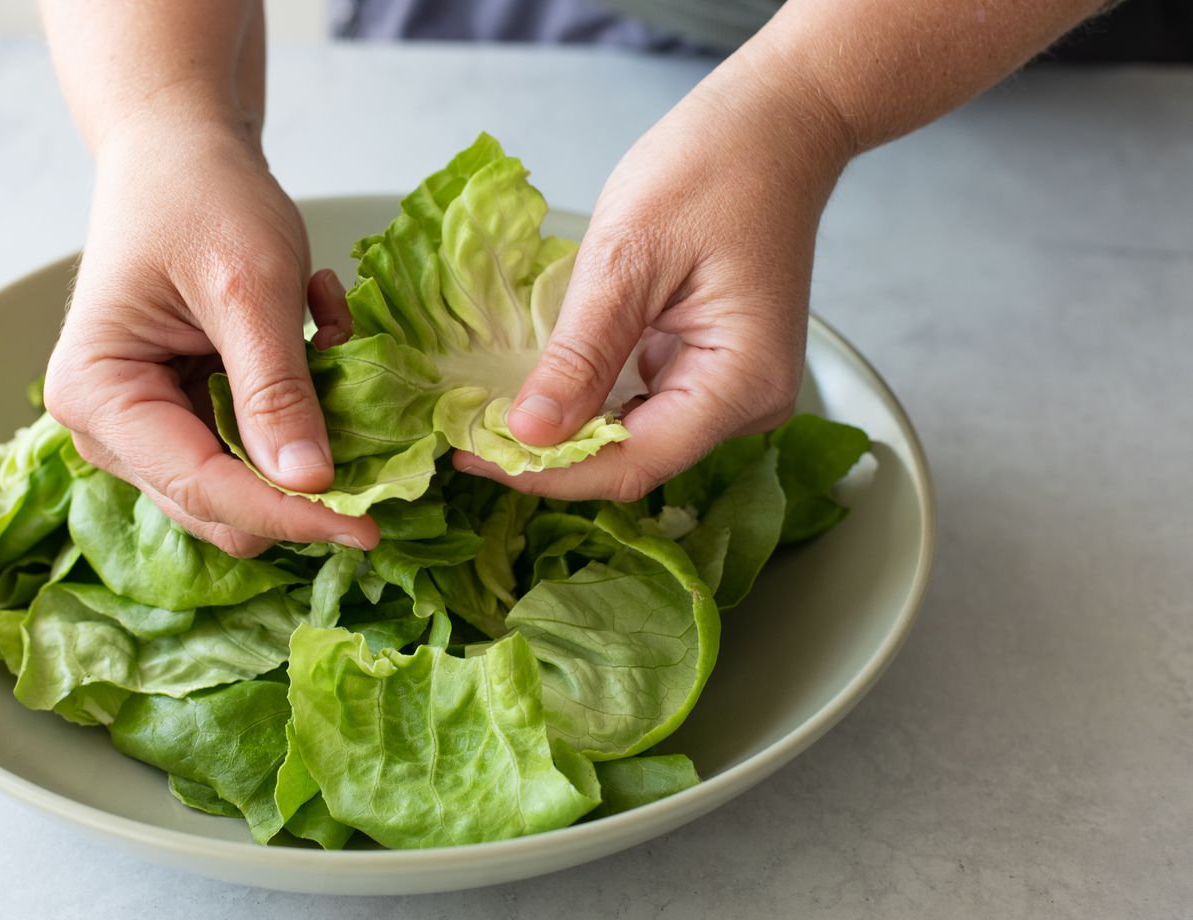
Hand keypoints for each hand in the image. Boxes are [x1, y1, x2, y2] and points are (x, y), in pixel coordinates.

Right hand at [43, 115, 376, 555]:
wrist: (182, 152)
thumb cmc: (199, 197)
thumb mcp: (248, 287)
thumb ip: (276, 388)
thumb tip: (310, 484)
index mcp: (98, 396)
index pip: (202, 489)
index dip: (288, 514)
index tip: (368, 525)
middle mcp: (111, 430)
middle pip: (219, 508)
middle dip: (301, 480)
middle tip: (375, 425)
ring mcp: (148, 430)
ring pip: (247, 487)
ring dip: (308, 433)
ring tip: (329, 336)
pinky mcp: (188, 418)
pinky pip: (258, 448)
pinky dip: (303, 406)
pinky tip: (314, 331)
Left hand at [455, 67, 852, 501]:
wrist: (773, 126)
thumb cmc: (711, 170)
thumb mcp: (627, 259)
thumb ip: (580, 355)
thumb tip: (528, 433)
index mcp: (740, 382)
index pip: (632, 464)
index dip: (548, 472)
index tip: (471, 455)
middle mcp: (749, 404)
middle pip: (636, 460)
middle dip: (550, 455)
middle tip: (466, 436)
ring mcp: (735, 391)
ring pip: (636, 439)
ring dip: (566, 431)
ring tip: (489, 415)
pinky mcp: (716, 372)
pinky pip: (645, 406)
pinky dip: (592, 401)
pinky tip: (541, 386)